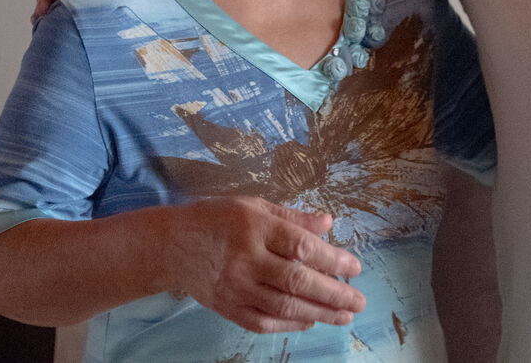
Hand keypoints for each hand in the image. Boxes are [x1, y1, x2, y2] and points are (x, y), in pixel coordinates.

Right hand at [157, 197, 365, 332]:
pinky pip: (263, 322)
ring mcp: (235, 287)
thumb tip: (328, 224)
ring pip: (283, 306)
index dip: (332, 259)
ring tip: (344, 315)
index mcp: (254, 227)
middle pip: (296, 280)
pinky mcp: (227, 308)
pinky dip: (290, 324)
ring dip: (319, 313)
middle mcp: (245, 259)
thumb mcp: (254, 207)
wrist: (172, 246)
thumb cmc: (217, 220)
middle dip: (333, 293)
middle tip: (358, 301)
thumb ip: (292, 217)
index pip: (301, 246)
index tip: (355, 267)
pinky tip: (310, 321)